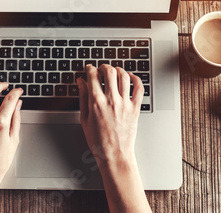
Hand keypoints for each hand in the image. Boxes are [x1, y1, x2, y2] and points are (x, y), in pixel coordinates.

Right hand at [78, 64, 150, 212]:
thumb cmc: (98, 140)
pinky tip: (130, 78)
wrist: (114, 154)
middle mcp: (112, 100)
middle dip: (104, 67)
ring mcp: (125, 104)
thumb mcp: (84, 118)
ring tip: (114, 72)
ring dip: (118, 70)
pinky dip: (136, 79)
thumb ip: (83, 97)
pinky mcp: (135, 108)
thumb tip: (81, 82)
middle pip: (110, 72)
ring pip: (124, 76)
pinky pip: (139, 88)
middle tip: (101, 69)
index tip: (89, 69)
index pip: (93, 76)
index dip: (90, 69)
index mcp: (96, 103)